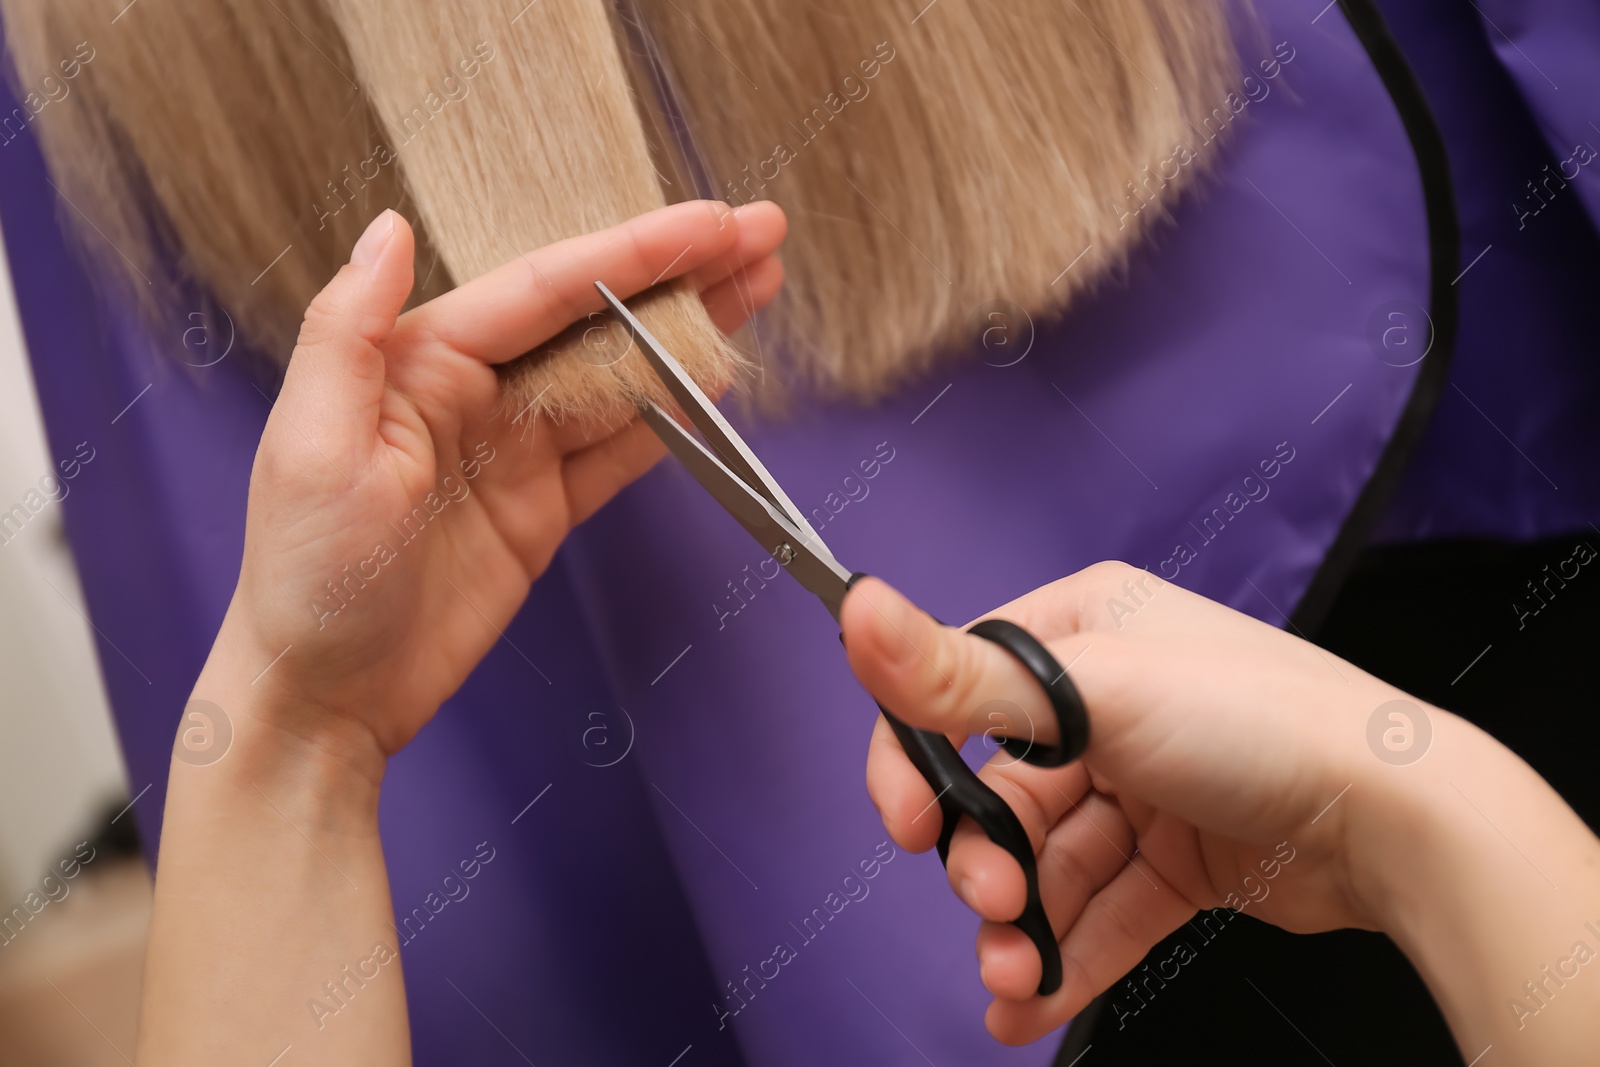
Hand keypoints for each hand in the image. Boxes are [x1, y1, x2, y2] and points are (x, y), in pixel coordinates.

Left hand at [208, 200, 784, 758]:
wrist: (327, 698)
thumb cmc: (305, 577)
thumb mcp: (312, 445)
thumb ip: (349, 329)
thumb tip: (391, 226)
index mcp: (421, 360)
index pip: (546, 289)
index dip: (636, 253)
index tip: (712, 224)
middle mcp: (473, 393)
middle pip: (596, 319)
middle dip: (679, 274)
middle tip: (761, 233)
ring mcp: (515, 453)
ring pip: (620, 378)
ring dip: (689, 333)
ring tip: (760, 285)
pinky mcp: (542, 510)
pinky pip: (618, 452)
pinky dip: (671, 418)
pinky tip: (716, 381)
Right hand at [840, 563, 1431, 1043]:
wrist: (1395, 820)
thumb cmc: (1252, 724)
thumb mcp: (1091, 695)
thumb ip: (957, 673)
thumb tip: (851, 607)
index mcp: (1080, 631)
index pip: (956, 692)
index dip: (918, 764)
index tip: (905, 828)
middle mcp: (1107, 702)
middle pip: (1000, 791)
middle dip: (982, 861)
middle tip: (994, 908)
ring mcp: (1144, 783)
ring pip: (1047, 862)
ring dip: (1019, 925)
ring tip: (1014, 977)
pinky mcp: (1177, 857)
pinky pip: (1099, 908)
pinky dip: (1064, 955)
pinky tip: (1028, 1007)